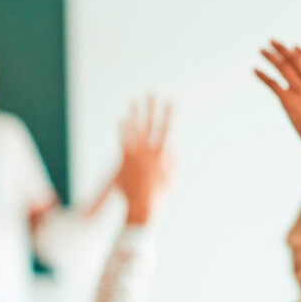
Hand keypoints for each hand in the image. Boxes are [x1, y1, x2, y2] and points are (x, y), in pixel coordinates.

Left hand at [116, 94, 173, 225]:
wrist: (141, 209)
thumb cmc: (159, 198)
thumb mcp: (172, 181)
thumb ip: (174, 163)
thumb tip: (178, 149)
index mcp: (161, 156)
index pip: (166, 129)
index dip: (169, 114)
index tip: (171, 101)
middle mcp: (147, 152)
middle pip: (150, 124)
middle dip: (152, 107)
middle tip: (152, 92)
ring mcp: (134, 156)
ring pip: (134, 130)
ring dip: (135, 114)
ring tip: (134, 100)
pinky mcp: (124, 161)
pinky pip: (122, 141)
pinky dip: (122, 129)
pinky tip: (122, 118)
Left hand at [255, 41, 300, 154]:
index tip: (294, 47)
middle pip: (296, 61)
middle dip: (283, 50)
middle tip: (272, 41)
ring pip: (284, 68)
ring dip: (271, 57)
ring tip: (262, 50)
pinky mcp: (290, 101)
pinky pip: (274, 84)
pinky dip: (264, 76)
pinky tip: (255, 70)